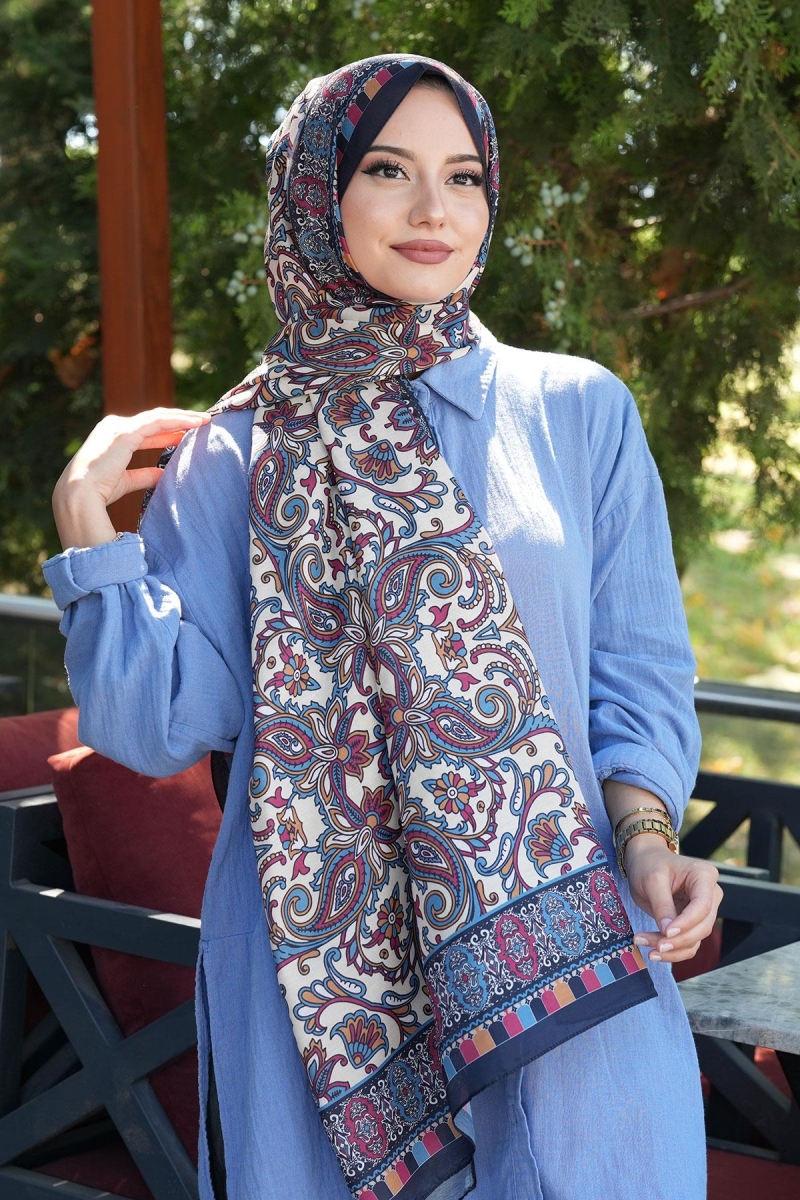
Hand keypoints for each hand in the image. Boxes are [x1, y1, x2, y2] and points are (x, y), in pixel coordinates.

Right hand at [53, 407, 210, 548]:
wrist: (79, 495)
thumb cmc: (98, 492)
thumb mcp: (125, 481)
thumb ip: (143, 475)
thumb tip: (162, 476)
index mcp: (112, 436)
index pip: (146, 430)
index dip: (168, 432)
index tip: (187, 435)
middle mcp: (114, 427)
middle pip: (154, 420)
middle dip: (179, 420)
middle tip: (202, 421)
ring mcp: (119, 427)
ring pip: (158, 417)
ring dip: (183, 418)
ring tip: (205, 420)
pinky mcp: (126, 432)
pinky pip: (157, 422)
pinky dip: (178, 421)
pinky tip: (195, 423)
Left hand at [624, 835, 722, 963]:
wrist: (645, 862)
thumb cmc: (650, 864)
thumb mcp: (652, 879)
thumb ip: (662, 905)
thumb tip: (668, 933)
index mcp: (704, 876)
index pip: (703, 905)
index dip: (686, 922)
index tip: (667, 933)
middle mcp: (710, 894)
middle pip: (702, 926)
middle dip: (678, 940)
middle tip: (655, 946)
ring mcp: (704, 911)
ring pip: (695, 939)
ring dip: (672, 950)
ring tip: (645, 946)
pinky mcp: (693, 924)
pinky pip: (688, 944)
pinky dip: (672, 952)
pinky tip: (653, 951)